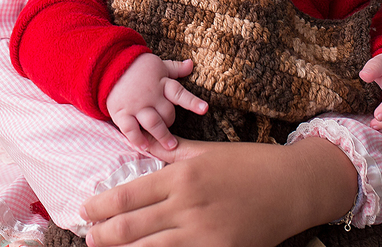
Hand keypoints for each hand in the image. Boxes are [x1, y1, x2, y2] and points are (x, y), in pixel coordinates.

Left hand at [81, 137, 357, 246]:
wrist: (294, 186)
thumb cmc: (251, 163)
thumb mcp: (208, 151)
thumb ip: (172, 151)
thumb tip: (143, 144)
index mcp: (182, 175)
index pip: (127, 195)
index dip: (100, 207)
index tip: (86, 212)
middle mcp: (188, 205)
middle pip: (130, 228)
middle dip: (102, 236)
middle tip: (88, 239)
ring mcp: (204, 233)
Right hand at [106, 54, 206, 149]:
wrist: (108, 65)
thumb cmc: (137, 67)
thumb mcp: (157, 65)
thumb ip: (175, 68)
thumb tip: (191, 64)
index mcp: (161, 83)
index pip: (179, 93)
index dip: (192, 102)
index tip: (204, 109)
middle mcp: (150, 96)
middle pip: (167, 114)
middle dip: (171, 122)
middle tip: (169, 125)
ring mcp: (136, 105)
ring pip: (153, 124)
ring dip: (163, 136)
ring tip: (171, 146)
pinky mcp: (121, 112)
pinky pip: (130, 129)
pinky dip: (137, 139)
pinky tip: (144, 146)